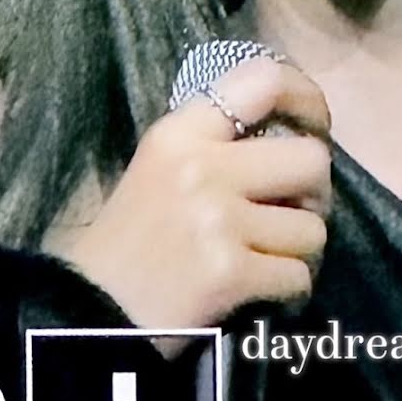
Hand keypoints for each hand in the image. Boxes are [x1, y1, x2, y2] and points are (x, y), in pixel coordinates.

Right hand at [64, 58, 331, 326]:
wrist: (87, 319)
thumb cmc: (130, 242)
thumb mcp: (160, 167)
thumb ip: (217, 142)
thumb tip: (295, 136)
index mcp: (181, 132)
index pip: (265, 80)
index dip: (307, 99)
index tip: (314, 125)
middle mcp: (202, 167)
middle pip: (312, 159)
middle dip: (314, 192)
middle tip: (292, 212)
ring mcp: (217, 220)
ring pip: (312, 227)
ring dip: (298, 250)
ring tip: (267, 258)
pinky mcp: (229, 272)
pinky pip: (298, 275)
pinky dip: (288, 289)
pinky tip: (260, 290)